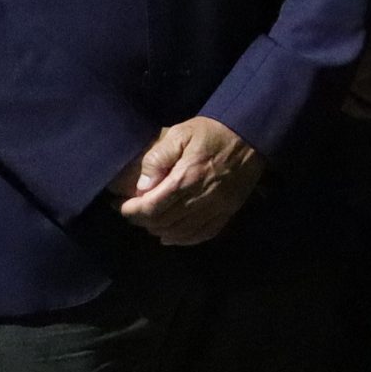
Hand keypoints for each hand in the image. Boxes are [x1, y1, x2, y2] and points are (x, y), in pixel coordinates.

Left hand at [116, 117, 262, 244]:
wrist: (250, 135)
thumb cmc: (211, 132)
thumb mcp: (180, 133)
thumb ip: (158, 157)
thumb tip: (143, 185)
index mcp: (187, 178)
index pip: (152, 207)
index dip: (131, 211)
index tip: (120, 205)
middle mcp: (202, 198)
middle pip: (163, 223)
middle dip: (141, 220)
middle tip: (131, 210)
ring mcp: (217, 208)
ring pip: (181, 233)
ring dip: (160, 230)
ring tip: (149, 221)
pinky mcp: (228, 211)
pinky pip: (203, 234)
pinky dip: (184, 239)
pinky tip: (172, 235)